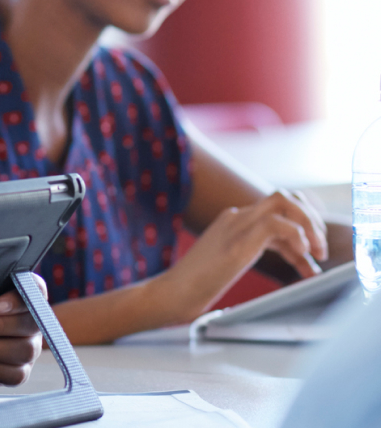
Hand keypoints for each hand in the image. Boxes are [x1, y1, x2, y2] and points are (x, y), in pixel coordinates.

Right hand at [152, 190, 327, 323]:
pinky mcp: (238, 241)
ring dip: (309, 225)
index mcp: (233, 221)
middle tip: (319, 251)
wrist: (171, 293)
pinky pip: (279, 224)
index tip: (310, 258)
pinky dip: (298, 238)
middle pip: (284, 197)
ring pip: (285, 202)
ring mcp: (235, 225)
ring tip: (316, 254)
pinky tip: (300, 258)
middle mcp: (235, 217)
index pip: (278, 211)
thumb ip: (251, 252)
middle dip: (311, 220)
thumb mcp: (229, 263)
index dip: (302, 231)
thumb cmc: (196, 285)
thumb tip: (284, 259)